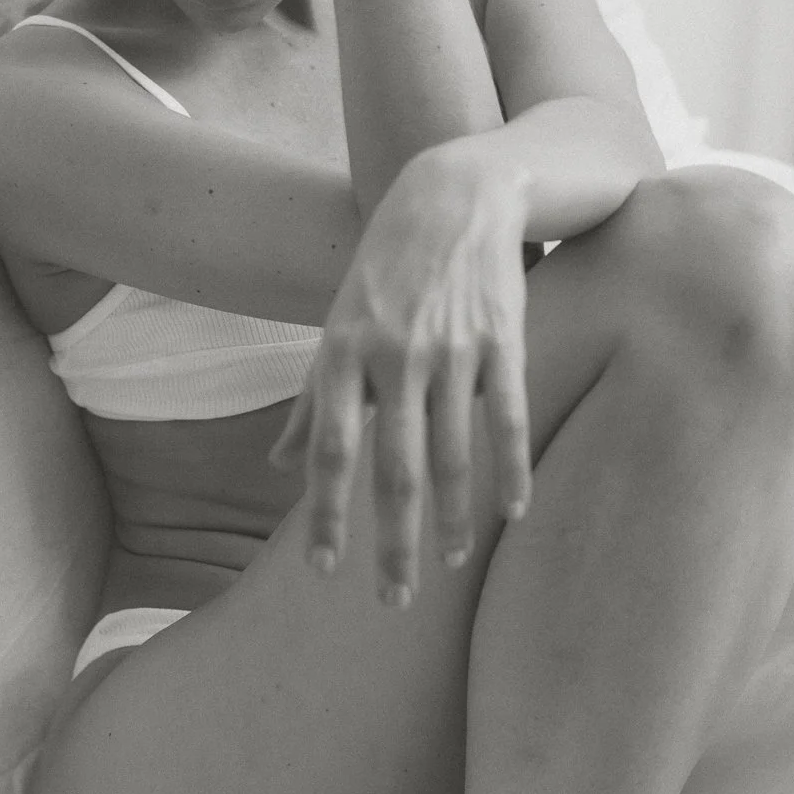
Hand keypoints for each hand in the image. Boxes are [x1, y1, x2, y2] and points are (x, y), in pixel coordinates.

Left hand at [268, 145, 533, 607]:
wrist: (454, 193)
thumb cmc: (386, 269)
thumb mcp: (337, 325)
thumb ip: (313, 400)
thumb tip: (279, 464)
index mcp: (344, 353)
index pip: (332, 452)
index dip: (328, 515)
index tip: (325, 571)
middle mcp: (393, 354)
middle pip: (393, 468)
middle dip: (393, 541)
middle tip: (393, 599)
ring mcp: (451, 347)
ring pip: (453, 452)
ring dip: (453, 518)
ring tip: (450, 564)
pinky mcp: (503, 337)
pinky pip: (509, 417)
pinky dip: (512, 469)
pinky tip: (514, 512)